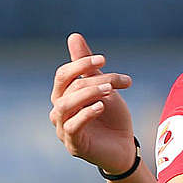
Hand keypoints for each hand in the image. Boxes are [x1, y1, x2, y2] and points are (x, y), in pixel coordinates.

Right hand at [49, 33, 135, 173]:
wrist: (123, 146)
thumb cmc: (111, 116)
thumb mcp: (104, 87)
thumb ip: (89, 67)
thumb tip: (73, 36)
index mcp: (64, 95)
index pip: (63, 75)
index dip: (80, 64)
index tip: (103, 59)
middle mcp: (59, 111)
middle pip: (66, 88)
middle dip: (90, 79)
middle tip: (114, 78)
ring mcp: (63, 128)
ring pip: (65, 106)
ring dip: (88, 94)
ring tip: (109, 90)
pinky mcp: (73, 144)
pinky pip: (72, 126)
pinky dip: (86, 114)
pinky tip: (101, 106)